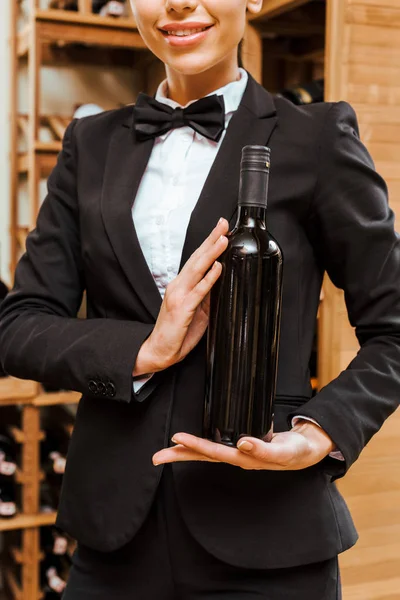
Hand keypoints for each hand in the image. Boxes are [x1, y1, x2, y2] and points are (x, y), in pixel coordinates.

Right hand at [139, 217, 229, 371]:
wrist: (159, 351)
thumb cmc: (177, 333)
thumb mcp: (197, 312)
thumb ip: (207, 297)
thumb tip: (222, 285)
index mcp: (181, 285)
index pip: (197, 260)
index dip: (209, 244)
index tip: (221, 230)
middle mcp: (178, 286)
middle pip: (197, 258)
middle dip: (211, 240)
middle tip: (223, 223)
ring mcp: (179, 296)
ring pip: (197, 269)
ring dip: (211, 253)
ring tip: (223, 239)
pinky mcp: (182, 309)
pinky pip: (198, 291)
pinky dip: (209, 278)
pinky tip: (218, 268)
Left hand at [152, 420, 335, 470]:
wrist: (305, 451)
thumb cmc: (294, 452)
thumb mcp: (283, 451)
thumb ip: (263, 450)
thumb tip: (243, 443)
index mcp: (245, 459)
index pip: (215, 452)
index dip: (196, 445)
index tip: (178, 438)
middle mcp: (238, 458)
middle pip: (204, 457)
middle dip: (181, 455)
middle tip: (157, 456)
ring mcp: (238, 454)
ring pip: (207, 453)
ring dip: (186, 451)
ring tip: (166, 450)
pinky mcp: (241, 447)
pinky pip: (216, 447)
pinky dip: (200, 446)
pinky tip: (188, 445)